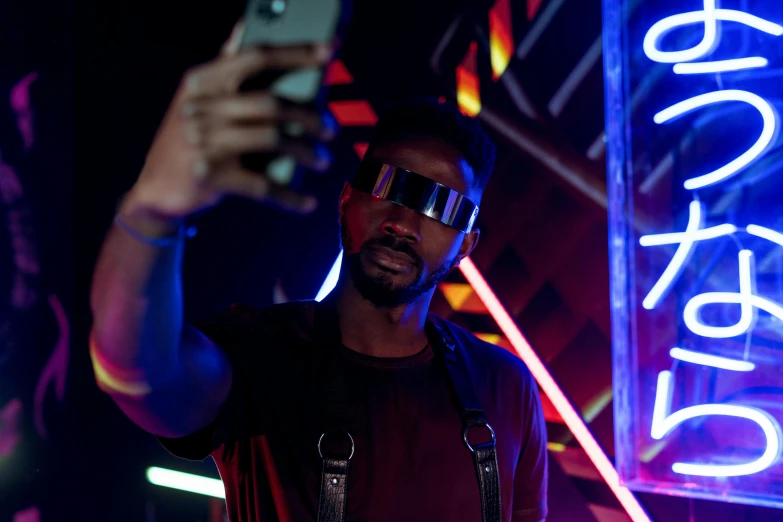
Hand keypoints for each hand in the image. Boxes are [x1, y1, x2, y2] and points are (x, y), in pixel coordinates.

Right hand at [123, 21, 334, 225]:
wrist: (157, 188)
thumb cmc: (189, 139)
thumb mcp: (198, 99)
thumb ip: (224, 66)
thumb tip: (245, 25)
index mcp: (202, 81)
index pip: (255, 57)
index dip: (295, 53)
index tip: (328, 53)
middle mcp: (201, 108)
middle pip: (271, 103)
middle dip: (309, 116)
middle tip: (328, 130)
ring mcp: (205, 143)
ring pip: (273, 140)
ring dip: (306, 152)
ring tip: (322, 161)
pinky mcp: (212, 178)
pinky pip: (263, 186)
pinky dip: (289, 196)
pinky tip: (306, 202)